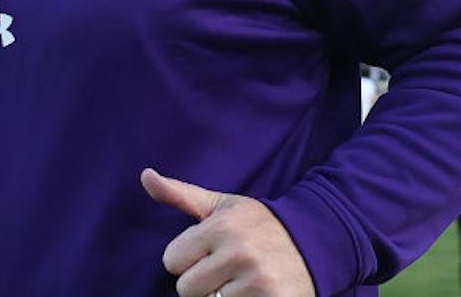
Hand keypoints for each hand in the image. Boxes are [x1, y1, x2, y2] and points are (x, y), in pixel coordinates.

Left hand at [142, 168, 312, 296]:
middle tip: (226, 269)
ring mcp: (258, 282)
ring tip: (241, 281)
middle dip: (202, 281)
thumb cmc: (258, 224)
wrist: (315, 241)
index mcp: (222, 227)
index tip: (209, 251)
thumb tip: (145, 175)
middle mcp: (239, 253)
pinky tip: (253, 293)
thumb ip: (180, 194)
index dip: (186, 258)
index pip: (171, 260)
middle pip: (185, 289)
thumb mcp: (221, 206)